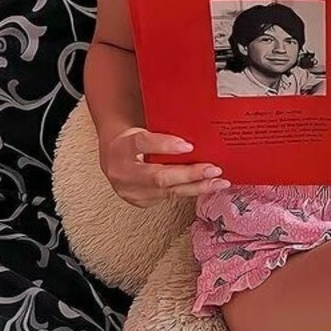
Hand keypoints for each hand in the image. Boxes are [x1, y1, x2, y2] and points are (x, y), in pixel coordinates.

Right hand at [99, 127, 230, 207]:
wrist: (112, 156)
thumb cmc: (131, 140)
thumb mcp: (142, 129)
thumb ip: (163, 131)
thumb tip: (197, 129)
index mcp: (122, 146)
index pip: (143, 144)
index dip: (165, 145)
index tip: (188, 146)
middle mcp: (123, 172)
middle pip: (159, 177)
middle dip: (190, 174)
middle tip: (213, 169)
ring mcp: (130, 191)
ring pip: (167, 192)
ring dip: (196, 187)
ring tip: (218, 182)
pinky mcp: (139, 201)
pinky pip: (169, 198)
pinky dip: (189, 191)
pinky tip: (204, 187)